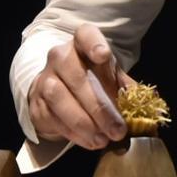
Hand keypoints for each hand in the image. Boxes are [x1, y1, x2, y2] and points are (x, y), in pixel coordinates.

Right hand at [27, 24, 134, 148]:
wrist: (58, 89)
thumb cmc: (91, 78)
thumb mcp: (110, 76)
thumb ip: (125, 85)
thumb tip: (141, 102)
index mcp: (82, 44)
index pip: (85, 35)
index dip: (93, 43)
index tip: (103, 55)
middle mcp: (60, 57)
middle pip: (76, 76)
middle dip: (99, 107)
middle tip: (117, 129)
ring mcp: (44, 78)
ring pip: (59, 98)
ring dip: (83, 122)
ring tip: (102, 139)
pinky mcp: (35, 102)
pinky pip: (51, 117)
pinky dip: (72, 132)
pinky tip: (88, 141)